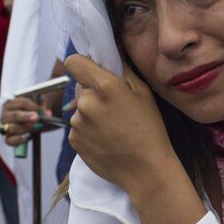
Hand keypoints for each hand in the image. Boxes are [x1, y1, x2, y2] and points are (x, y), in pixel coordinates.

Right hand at [0, 97, 55, 145]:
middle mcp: (6, 115)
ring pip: (13, 128)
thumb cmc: (34, 111)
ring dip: (26, 128)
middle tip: (37, 118)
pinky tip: (28, 137)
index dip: (31, 105)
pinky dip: (18, 140)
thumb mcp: (39, 105)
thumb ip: (44, 107)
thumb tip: (48, 114)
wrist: (33, 122)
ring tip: (36, 127)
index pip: (20, 103)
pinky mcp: (8, 139)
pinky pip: (10, 141)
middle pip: (14, 115)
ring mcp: (5, 127)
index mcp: (11, 104)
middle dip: (26, 117)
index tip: (39, 109)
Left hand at [65, 55, 175, 193]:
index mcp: (103, 86)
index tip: (92, 72)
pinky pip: (78, 127)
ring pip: (79, 109)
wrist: (145, 169)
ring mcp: (77, 123)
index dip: (82, 64)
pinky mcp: (73, 141)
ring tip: (113, 128)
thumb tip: (110, 54)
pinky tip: (106, 139)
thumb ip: (122, 70)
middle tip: (113, 107)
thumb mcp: (143, 92)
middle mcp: (85, 103)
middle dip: (92, 93)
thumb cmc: (149, 128)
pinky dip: (88, 131)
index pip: (74, 62)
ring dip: (91, 114)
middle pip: (79, 87)